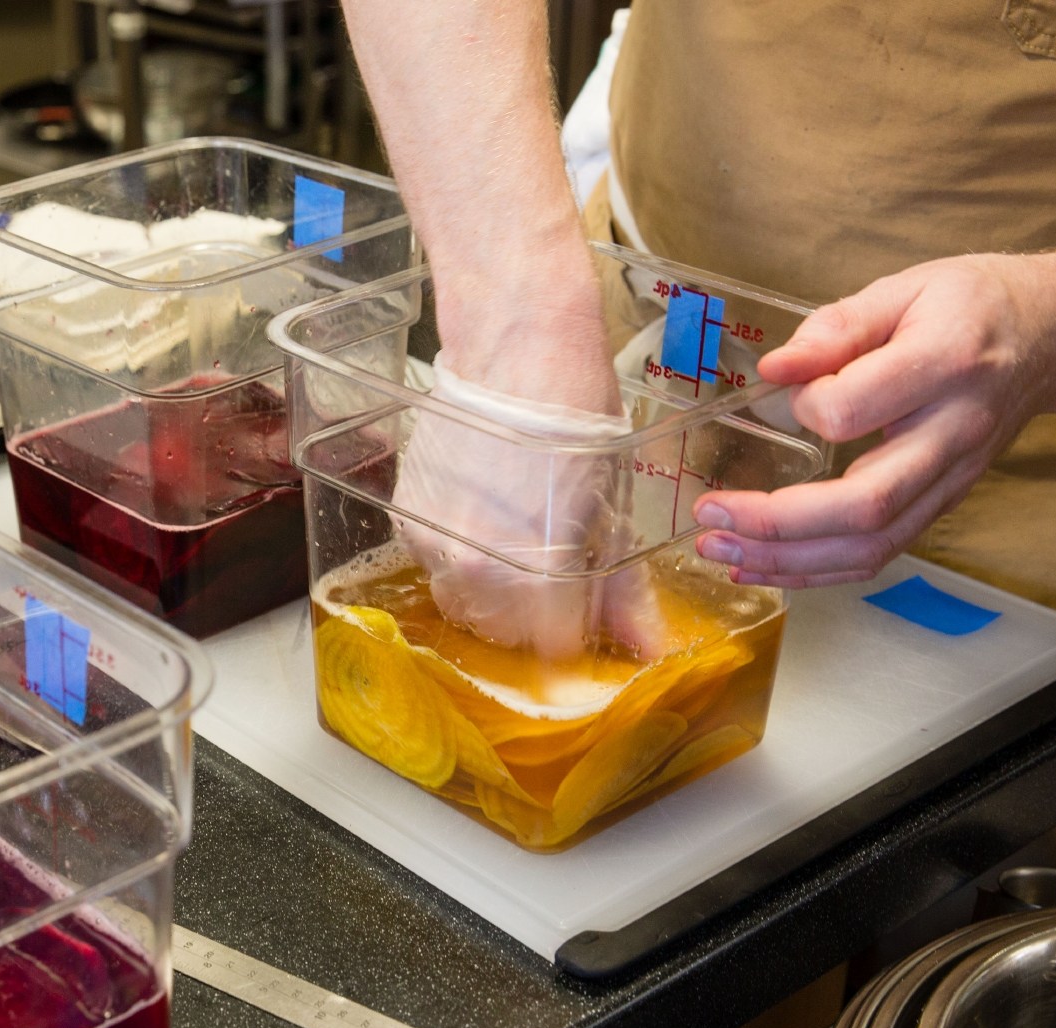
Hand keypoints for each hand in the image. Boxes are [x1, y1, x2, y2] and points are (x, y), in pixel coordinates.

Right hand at [396, 331, 668, 661]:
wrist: (518, 352)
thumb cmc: (579, 422)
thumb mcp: (613, 510)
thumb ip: (622, 590)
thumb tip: (646, 647)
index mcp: (535, 575)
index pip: (555, 643)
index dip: (576, 627)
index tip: (584, 607)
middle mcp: (475, 571)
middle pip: (502, 632)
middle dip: (531, 615)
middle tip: (553, 573)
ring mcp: (434, 546)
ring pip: (463, 603)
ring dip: (491, 590)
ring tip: (516, 542)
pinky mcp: (409, 521)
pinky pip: (435, 566)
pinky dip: (459, 555)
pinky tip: (484, 517)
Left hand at [692, 252, 1055, 587]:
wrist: (1050, 337)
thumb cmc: (970, 305)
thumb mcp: (904, 288)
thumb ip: (836, 328)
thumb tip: (774, 369)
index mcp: (945, 365)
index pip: (855, 409)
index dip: (805, 406)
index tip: (784, 390)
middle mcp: (953, 434)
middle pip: (866, 506)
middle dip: (776, 523)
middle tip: (710, 517)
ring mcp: (952, 479)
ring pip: (872, 546)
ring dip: (787, 561)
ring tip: (719, 551)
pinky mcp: (942, 504)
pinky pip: (880, 553)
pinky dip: (817, 571)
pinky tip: (763, 566)